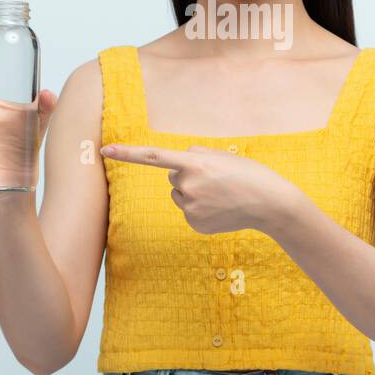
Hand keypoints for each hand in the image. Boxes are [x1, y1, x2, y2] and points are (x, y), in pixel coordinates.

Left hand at [100, 143, 299, 235]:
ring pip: (179, 195)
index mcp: (194, 164)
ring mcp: (191, 208)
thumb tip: (177, 163)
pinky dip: (201, 209)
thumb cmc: (247, 174)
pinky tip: (220, 208)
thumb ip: (195, 154)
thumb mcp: (222, 155)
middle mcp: (188, 186)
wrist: (269, 203)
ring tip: (220, 194)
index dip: (127, 153)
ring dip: (193, 192)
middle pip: (172, 177)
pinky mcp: (195, 224)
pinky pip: (188, 211)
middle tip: (215, 179)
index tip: (104, 149)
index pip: (153, 157)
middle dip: (188, 175)